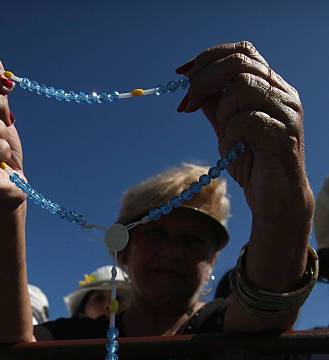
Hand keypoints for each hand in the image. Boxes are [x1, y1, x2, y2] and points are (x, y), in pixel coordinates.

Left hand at [176, 41, 312, 221]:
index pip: (242, 51)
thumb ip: (215, 105)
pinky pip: (247, 120)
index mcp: (271, 86)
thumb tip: (191, 83)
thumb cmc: (253, 164)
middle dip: (204, 80)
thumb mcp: (227, 129)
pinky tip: (235, 148)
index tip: (181, 75)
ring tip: (226, 134)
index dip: (209, 58)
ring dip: (223, 111)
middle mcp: (283, 93)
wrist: (274, 200)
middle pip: (240, 61)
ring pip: (243, 86)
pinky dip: (232, 133)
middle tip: (187, 105)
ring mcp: (287, 113)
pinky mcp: (284, 136)